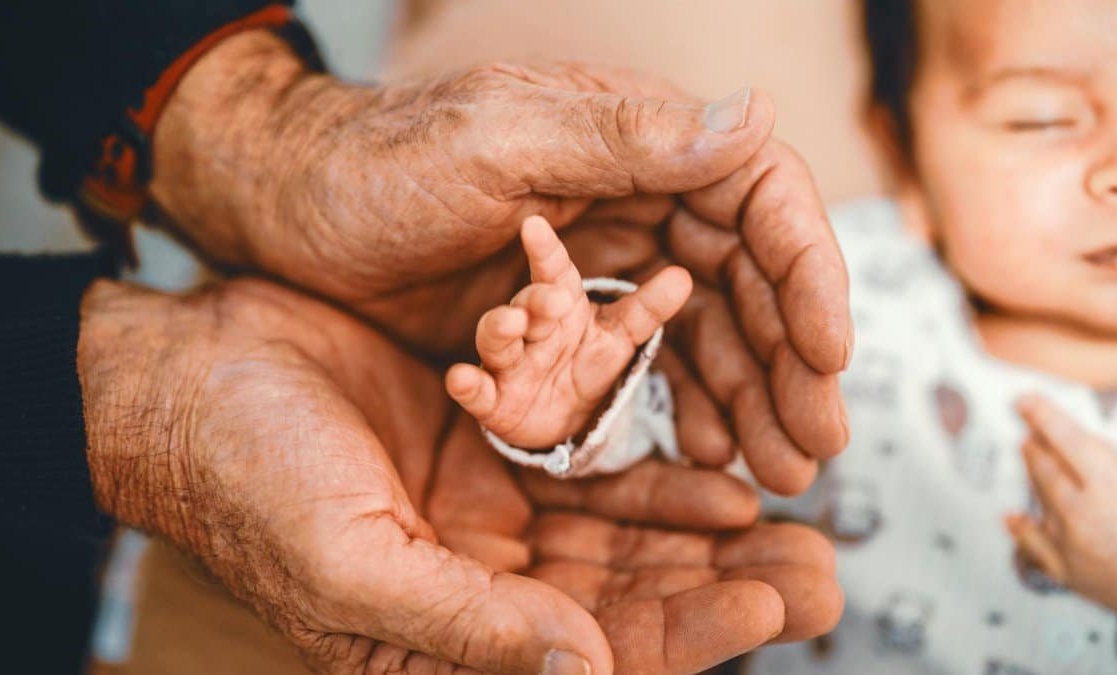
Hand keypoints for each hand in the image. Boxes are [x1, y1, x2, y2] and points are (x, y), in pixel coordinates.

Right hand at [78, 278, 840, 672]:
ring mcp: (491, 514)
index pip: (589, 657)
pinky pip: (592, 465)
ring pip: (625, 538)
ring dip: (708, 534)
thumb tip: (582, 673)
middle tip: (820, 568)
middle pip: (629, 604)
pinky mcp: (494, 444)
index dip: (685, 633)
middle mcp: (479, 587)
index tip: (767, 598)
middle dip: (725, 589)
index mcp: (443, 639)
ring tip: (792, 518)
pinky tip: (717, 474)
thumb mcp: (350, 562)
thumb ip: (465, 626)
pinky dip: (654, 471)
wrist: (190, 375)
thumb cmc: (242, 477)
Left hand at [150, 31, 851, 493]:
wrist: (288, 212)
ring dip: (749, 400)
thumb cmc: (377, 163)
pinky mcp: (570, 322)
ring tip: (778, 469)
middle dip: (790, 364)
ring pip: (708, 335)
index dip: (806, 274)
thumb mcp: (495, 142)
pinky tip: (699, 454)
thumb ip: (622, 138)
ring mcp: (606, 266)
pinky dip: (682, 410)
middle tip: (815, 445)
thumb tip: (754, 111)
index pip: (759, 200)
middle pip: (749, 282)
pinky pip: (648, 369)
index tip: (828, 352)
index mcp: (633, 144)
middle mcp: (638, 201)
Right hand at [446, 215, 690, 447]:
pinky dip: (465, 384)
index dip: (544, 249)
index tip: (534, 226)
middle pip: (525, 304)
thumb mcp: (621, 337)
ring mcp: (507, 362)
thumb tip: (683, 276)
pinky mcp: (492, 399)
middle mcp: (529, 327)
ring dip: (498, 329)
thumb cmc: (587, 363)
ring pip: (495, 339)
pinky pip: (474, 389)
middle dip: (534, 300)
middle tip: (552, 300)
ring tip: (510, 325)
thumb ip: (647, 309)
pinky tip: (460, 378)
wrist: (565, 417)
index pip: (552, 271)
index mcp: (560, 305)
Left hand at [1006, 395, 1116, 619]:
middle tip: (1031, 434)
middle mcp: (1082, 510)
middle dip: (1036, 445)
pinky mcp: (1064, 568)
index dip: (1042, 415)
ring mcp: (1069, 540)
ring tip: (1032, 461)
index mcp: (1109, 484)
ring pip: (1038, 498)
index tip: (1025, 401)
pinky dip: (1020, 528)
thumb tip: (1086, 445)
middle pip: (1045, 466)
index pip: (1066, 438)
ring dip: (1033, 476)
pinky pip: (1031, 543)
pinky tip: (1012, 517)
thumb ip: (1113, 464)